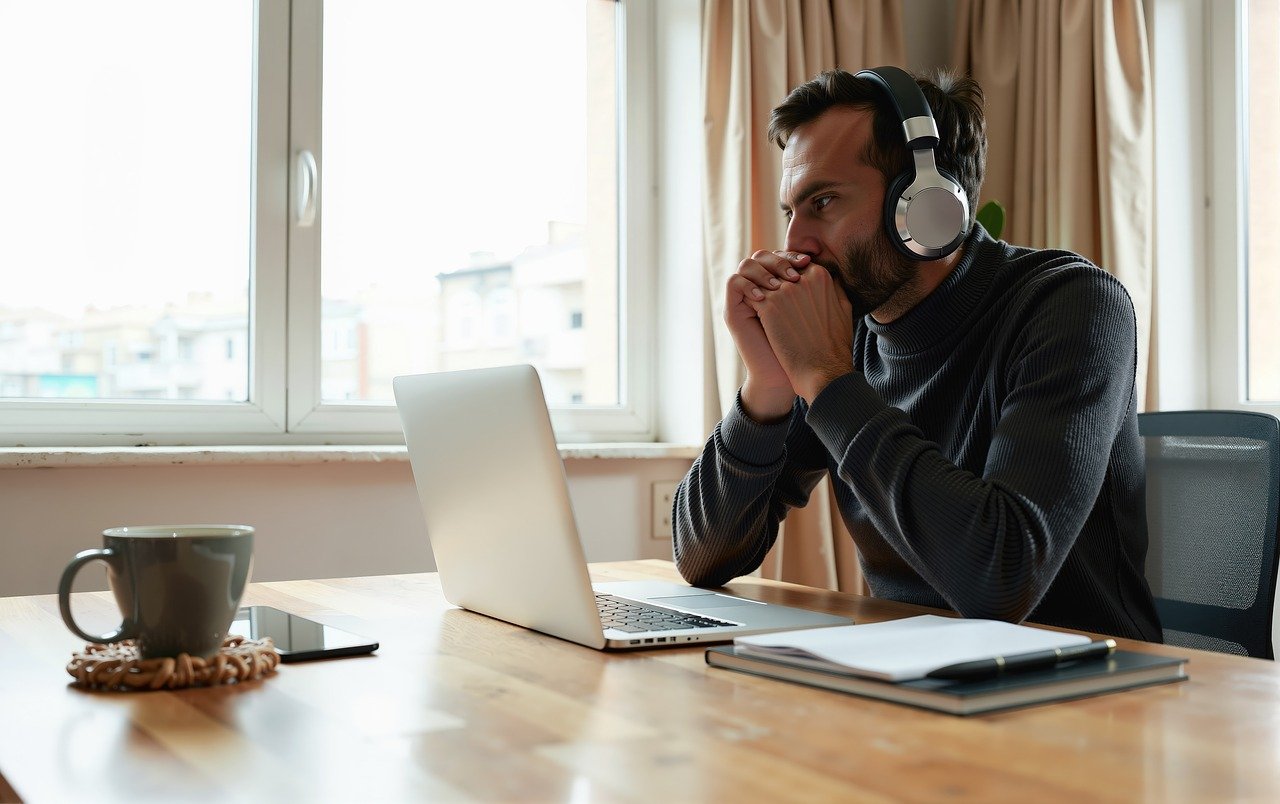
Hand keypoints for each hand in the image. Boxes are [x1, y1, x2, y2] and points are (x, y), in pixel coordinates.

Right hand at [724, 250, 809, 420]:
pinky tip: (764, 298)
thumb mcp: (819, 313)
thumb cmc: (808, 348)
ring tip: (780, 286)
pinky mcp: (734, 310)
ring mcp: (746, 299)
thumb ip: (823, 291)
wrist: (787, 375)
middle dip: (779, 260)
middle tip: (795, 274)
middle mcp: (761, 290)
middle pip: (763, 255)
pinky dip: (748, 284)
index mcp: (780, 287)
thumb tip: (832, 266)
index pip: (781, 256)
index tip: (807, 262)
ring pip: (747, 264)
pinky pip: (734, 282)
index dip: (792, 255)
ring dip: (763, 270)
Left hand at [748, 264, 853, 402]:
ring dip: (759, 292)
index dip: (787, 279)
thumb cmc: (834, 346)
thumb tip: (830, 278)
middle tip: (767, 298)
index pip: (795, 267)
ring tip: (759, 307)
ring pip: (762, 281)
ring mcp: (784, 291)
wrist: (821, 371)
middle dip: (771, 282)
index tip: (783, 294)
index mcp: (821, 276)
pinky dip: (750, 303)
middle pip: (777, 270)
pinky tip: (754, 317)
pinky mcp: (769, 306)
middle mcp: (803, 279)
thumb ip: (834, 289)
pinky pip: (752, 295)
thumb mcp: (843, 309)